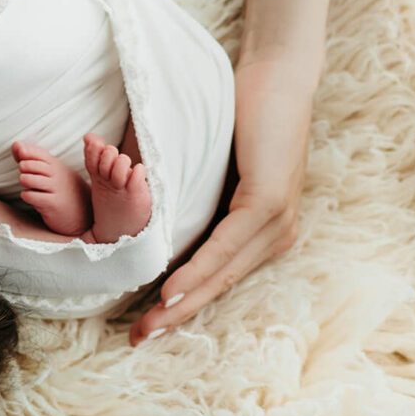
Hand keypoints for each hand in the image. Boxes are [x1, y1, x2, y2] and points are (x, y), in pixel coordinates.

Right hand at [129, 56, 314, 345]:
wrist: (277, 77)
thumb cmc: (242, 116)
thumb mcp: (213, 169)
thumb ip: (194, 198)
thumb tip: (151, 220)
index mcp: (262, 232)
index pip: (216, 278)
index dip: (181, 306)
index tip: (145, 327)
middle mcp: (275, 234)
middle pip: (218, 285)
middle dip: (176, 316)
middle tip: (137, 339)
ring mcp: (276, 220)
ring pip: (223, 271)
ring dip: (183, 300)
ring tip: (150, 323)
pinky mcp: (270, 201)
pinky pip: (229, 244)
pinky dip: (199, 268)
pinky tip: (174, 287)